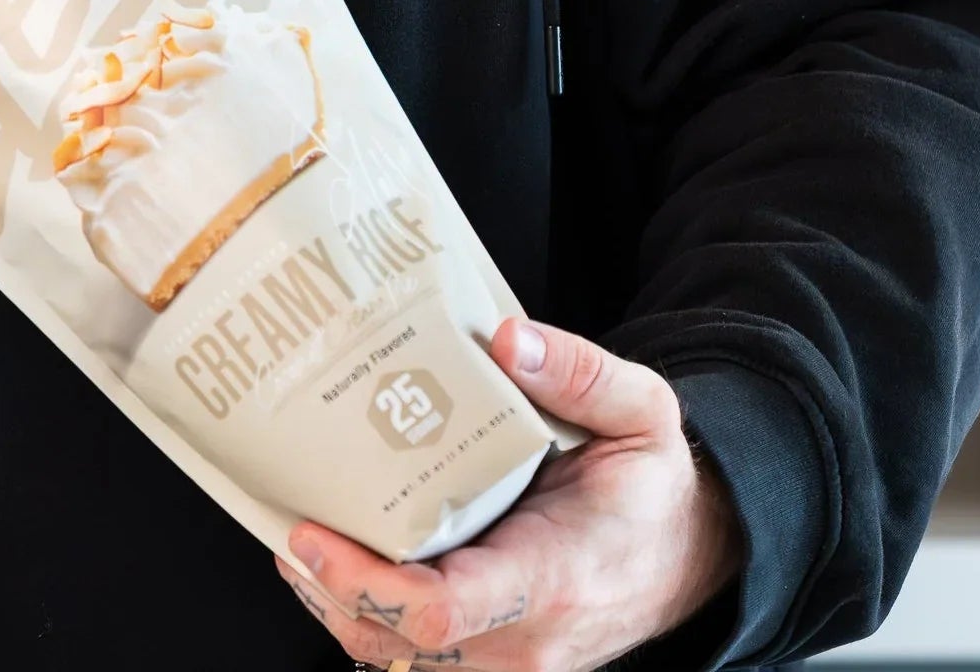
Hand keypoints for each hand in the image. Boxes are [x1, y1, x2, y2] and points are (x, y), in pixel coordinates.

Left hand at [276, 318, 741, 671]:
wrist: (693, 555)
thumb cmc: (654, 486)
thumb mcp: (643, 412)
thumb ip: (581, 372)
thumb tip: (508, 339)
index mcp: (553, 576)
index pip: (443, 610)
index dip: (365, 583)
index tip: (311, 536)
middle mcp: (526, 639)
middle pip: (397, 643)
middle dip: (329, 590)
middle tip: (286, 520)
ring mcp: (510, 661)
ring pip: (397, 659)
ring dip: (339, 607)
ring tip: (298, 538)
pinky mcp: (494, 658)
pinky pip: (415, 657)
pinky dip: (369, 617)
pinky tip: (339, 561)